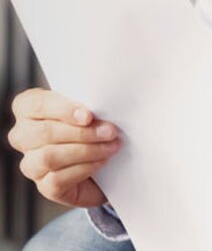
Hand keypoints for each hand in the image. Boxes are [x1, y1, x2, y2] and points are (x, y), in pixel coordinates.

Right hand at [7, 88, 120, 207]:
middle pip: (44, 133)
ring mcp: (31, 164)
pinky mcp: (44, 186)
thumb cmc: (94, 124)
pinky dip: (84, 168)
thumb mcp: (90, 107)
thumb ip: (88, 103)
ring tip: (110, 146)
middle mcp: (23, 136)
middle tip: (109, 131)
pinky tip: (101, 161)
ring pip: (49, 157)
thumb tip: (97, 111)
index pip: (35, 104)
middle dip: (81, 133)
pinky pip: (57, 179)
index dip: (63, 110)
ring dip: (86, 151)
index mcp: (29, 108)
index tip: (89, 116)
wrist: (108, 162)